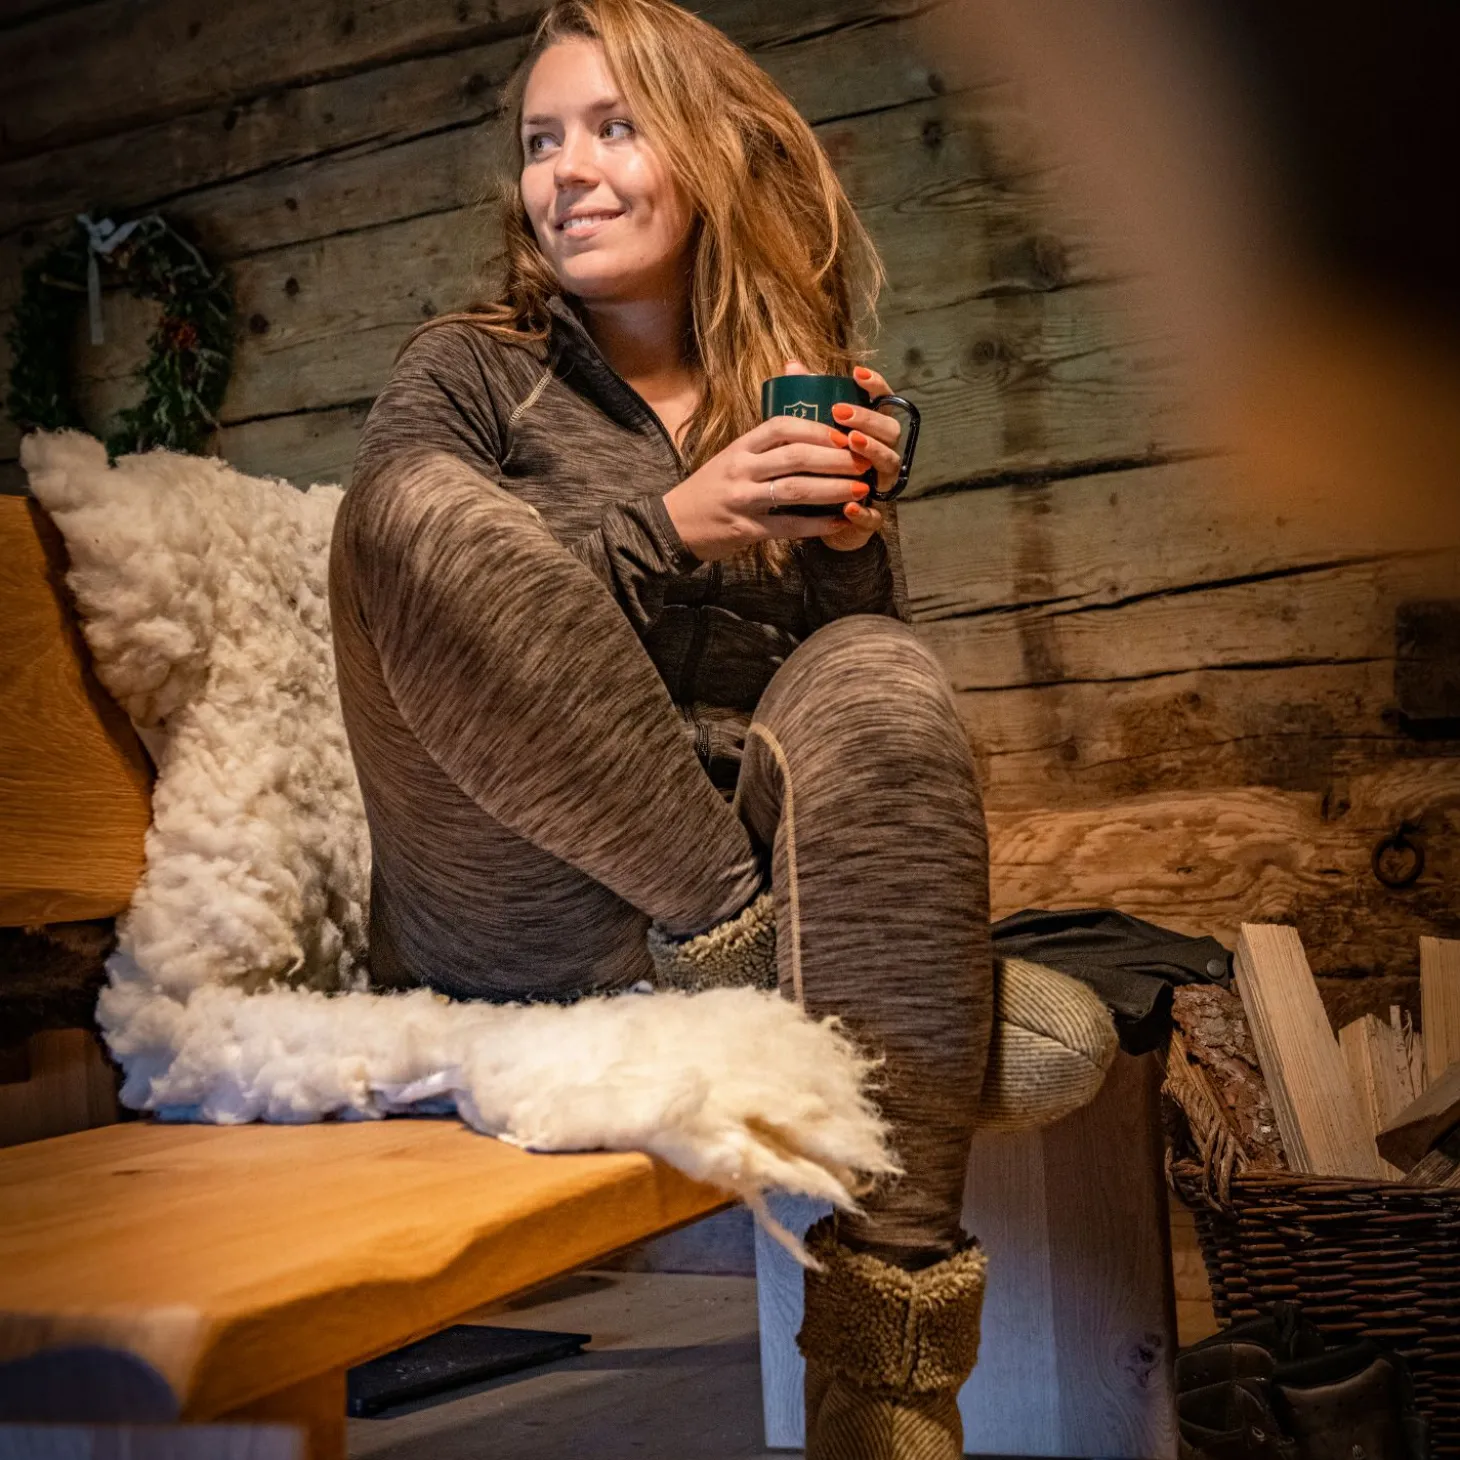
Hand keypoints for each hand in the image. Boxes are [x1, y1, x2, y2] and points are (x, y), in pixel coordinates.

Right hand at [662, 366, 871, 562]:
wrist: (674, 524)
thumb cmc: (711, 488)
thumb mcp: (731, 458)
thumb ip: (764, 445)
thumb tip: (808, 429)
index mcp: (740, 447)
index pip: (782, 427)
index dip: (816, 428)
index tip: (843, 435)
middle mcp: (741, 469)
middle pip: (796, 456)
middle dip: (835, 458)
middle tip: (862, 461)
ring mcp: (743, 500)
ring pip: (796, 490)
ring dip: (833, 489)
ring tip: (860, 489)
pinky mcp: (747, 529)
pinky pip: (789, 525)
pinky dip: (817, 524)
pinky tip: (838, 522)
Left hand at [821, 362, 903, 551]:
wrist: (809, 522)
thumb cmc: (813, 472)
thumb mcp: (807, 437)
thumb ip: (805, 402)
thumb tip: (792, 365)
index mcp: (870, 433)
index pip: (885, 402)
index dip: (876, 386)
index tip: (856, 373)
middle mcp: (880, 456)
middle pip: (890, 431)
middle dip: (868, 419)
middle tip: (841, 413)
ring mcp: (879, 486)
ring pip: (889, 465)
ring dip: (872, 451)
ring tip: (851, 442)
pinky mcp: (869, 520)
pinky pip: (875, 516)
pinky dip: (863, 512)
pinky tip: (849, 506)